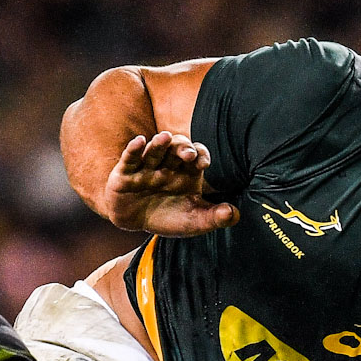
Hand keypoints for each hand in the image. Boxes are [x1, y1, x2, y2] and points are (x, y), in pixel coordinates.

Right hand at [104, 131, 239, 235]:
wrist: (135, 223)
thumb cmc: (168, 218)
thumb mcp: (194, 221)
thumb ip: (215, 217)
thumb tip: (235, 214)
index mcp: (186, 172)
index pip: (197, 156)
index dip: (200, 155)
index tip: (203, 163)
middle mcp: (167, 165)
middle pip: (176, 149)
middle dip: (182, 148)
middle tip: (188, 154)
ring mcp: (146, 167)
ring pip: (154, 151)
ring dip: (159, 144)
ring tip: (165, 138)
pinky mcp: (125, 173)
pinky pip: (129, 158)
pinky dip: (134, 149)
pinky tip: (140, 141)